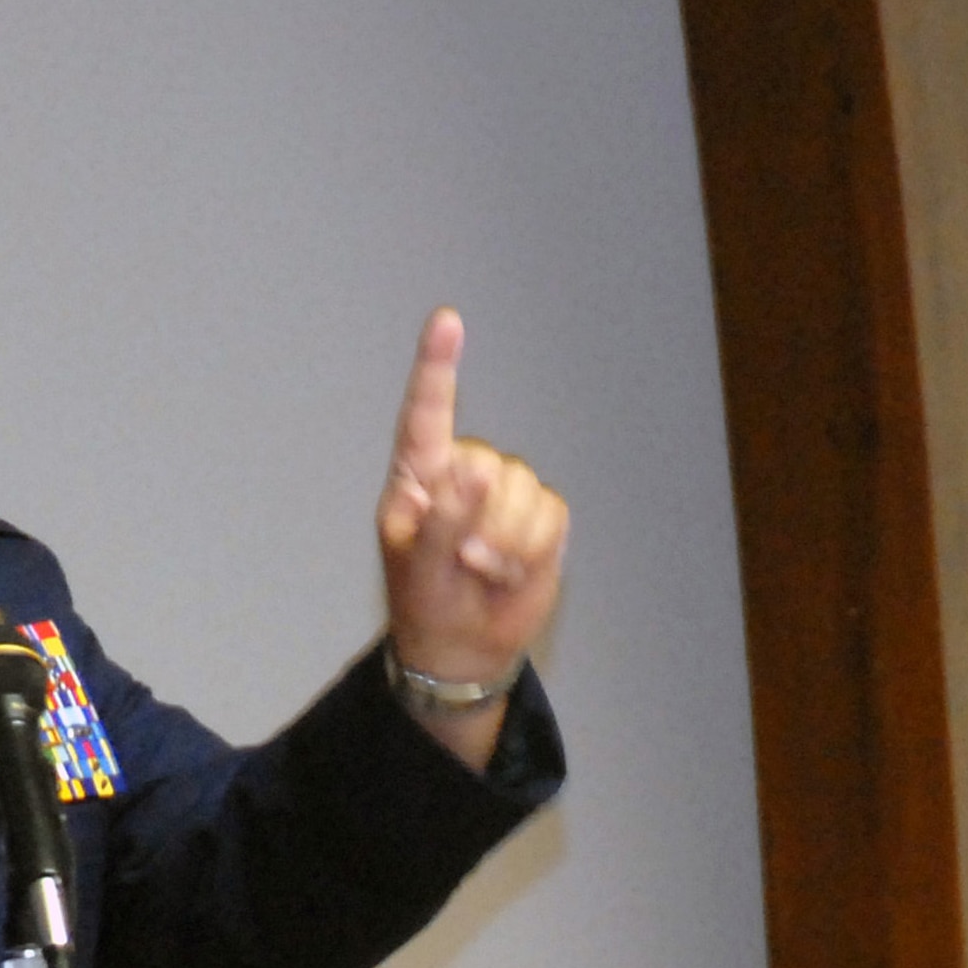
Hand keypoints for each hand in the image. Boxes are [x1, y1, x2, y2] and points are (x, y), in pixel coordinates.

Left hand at [376, 308, 566, 689]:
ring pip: (523, 493)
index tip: (446, 321)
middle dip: (480, 522)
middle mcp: (462, 473)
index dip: (437, 367)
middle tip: (461, 563)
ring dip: (505, 544)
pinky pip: (550, 518)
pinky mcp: (541, 515)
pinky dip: (530, 553)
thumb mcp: (421, 568)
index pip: (426, 415)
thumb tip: (480, 470)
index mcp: (417, 477)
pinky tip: (507, 574)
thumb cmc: (426, 603)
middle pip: (489, 466)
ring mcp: (505, 493)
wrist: (464, 647)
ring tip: (480, 572)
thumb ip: (443, 519)